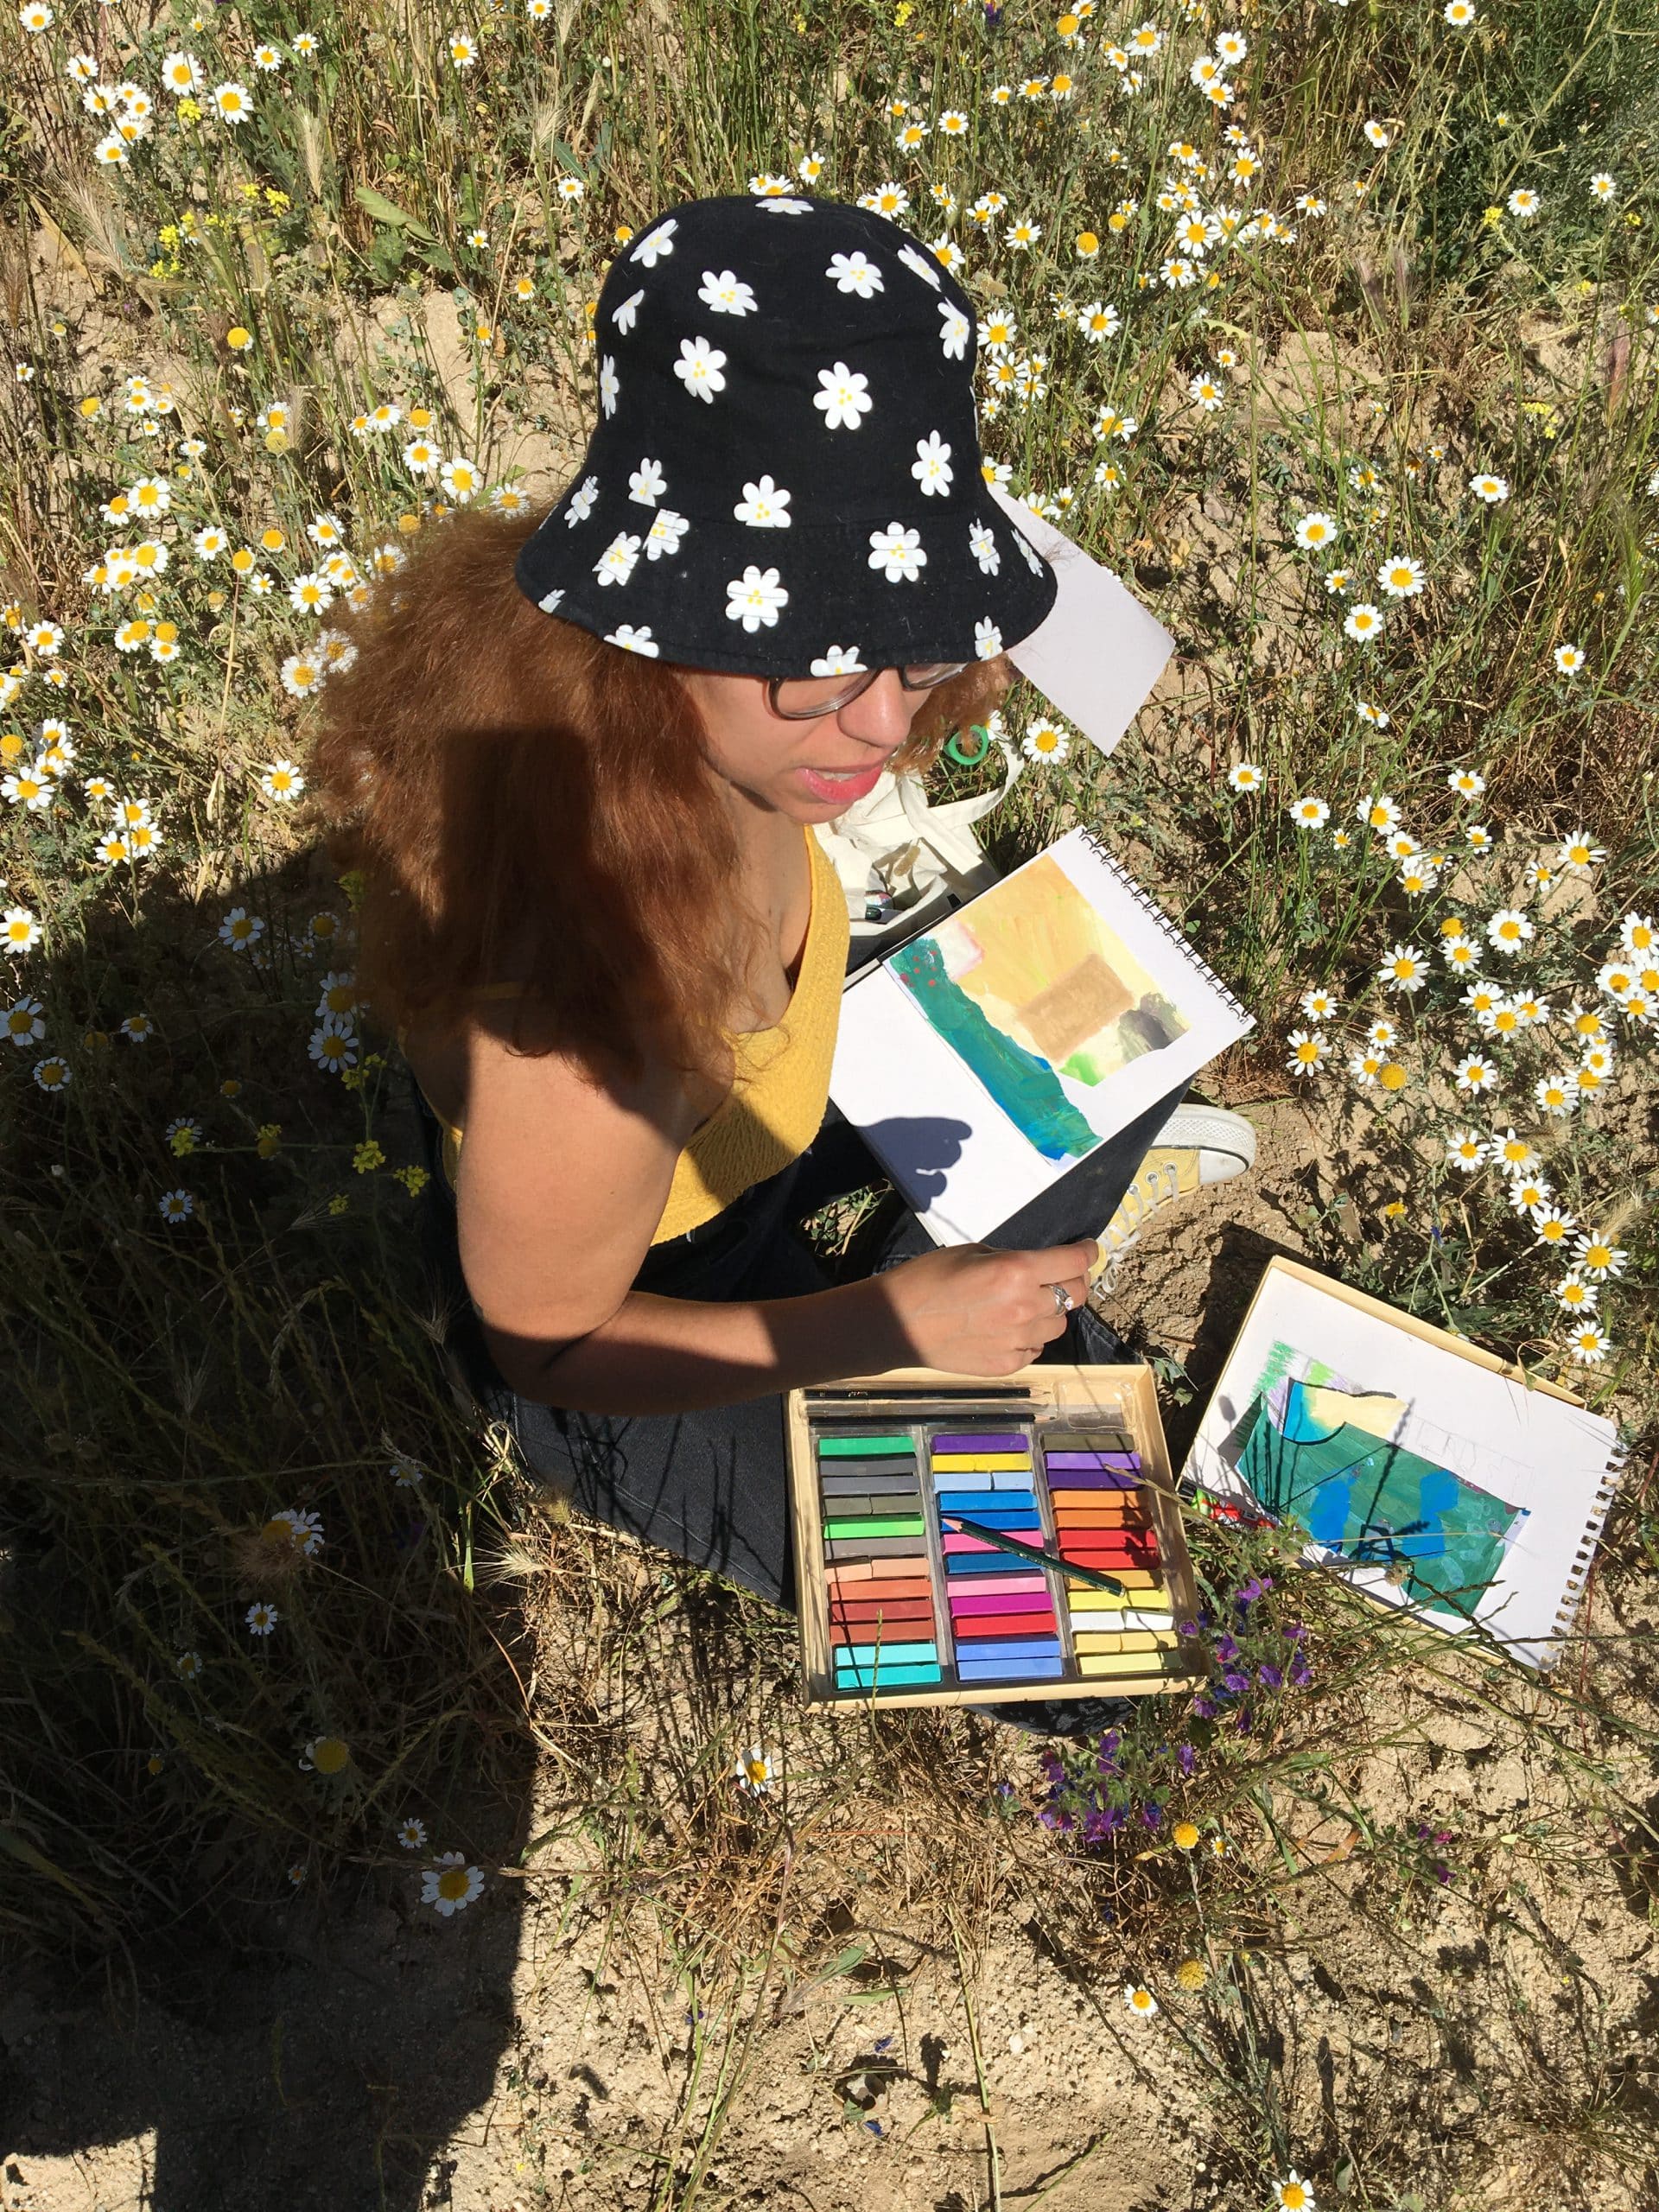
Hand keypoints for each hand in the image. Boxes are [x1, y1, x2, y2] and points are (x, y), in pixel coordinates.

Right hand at [872, 1237, 1098, 1375]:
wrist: (898, 1323)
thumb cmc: (930, 1278)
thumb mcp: (974, 1252)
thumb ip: (1013, 1260)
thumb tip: (1040, 1267)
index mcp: (1017, 1271)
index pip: (1074, 1262)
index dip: (1087, 1252)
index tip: (1088, 1250)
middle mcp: (1026, 1307)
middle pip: (1075, 1294)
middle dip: (1073, 1281)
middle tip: (1059, 1276)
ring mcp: (1019, 1340)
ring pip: (1059, 1325)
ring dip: (1050, 1311)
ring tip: (1024, 1305)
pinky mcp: (1009, 1364)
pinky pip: (1036, 1348)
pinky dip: (1030, 1337)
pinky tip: (1007, 1328)